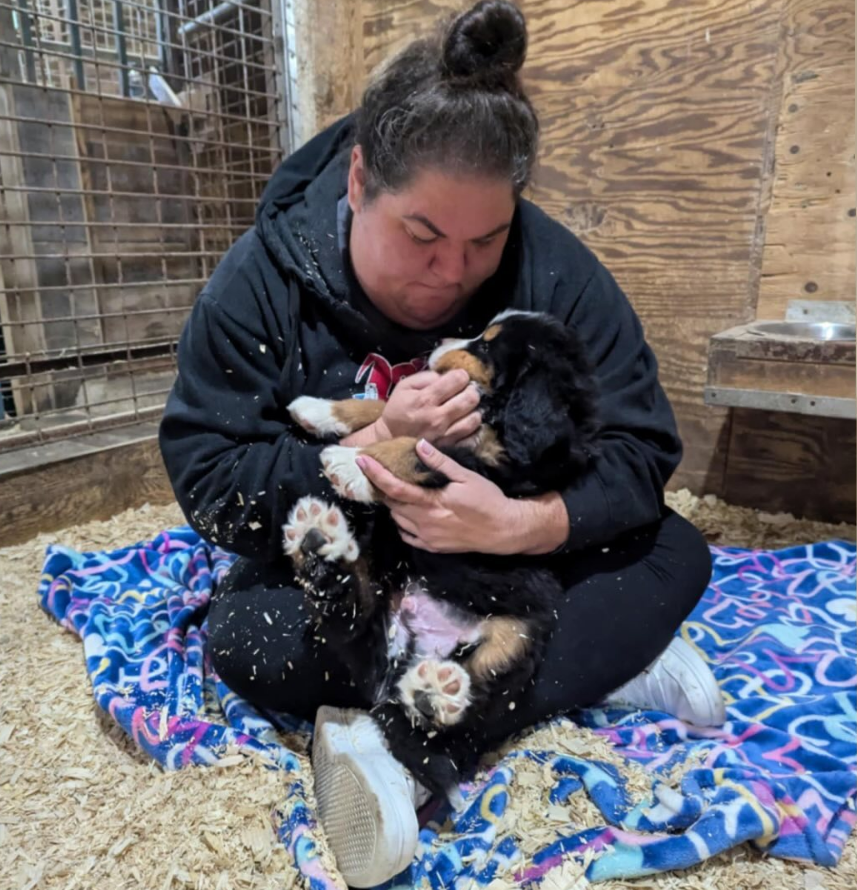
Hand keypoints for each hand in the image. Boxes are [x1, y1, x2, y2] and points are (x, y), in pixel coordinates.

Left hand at [355, 439, 567, 554]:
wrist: (504, 530)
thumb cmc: (487, 500)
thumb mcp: (466, 477)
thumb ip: (440, 463)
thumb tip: (419, 444)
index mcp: (431, 503)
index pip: (394, 488)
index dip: (375, 474)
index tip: (362, 460)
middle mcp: (424, 523)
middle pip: (391, 504)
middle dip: (381, 487)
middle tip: (377, 472)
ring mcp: (427, 537)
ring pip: (397, 520)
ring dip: (392, 504)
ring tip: (394, 489)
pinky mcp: (432, 547)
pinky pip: (407, 535)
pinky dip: (402, 522)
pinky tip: (407, 511)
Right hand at [373, 370, 481, 447]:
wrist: (389, 438)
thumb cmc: (398, 410)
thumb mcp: (404, 386)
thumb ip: (426, 377)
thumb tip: (446, 376)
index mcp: (425, 399)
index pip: (457, 380)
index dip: (461, 375)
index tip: (458, 378)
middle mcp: (437, 417)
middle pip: (470, 398)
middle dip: (472, 391)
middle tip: (466, 391)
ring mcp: (444, 434)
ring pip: (474, 418)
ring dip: (474, 410)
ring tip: (466, 408)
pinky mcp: (448, 446)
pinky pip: (471, 437)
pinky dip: (473, 428)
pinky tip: (466, 422)